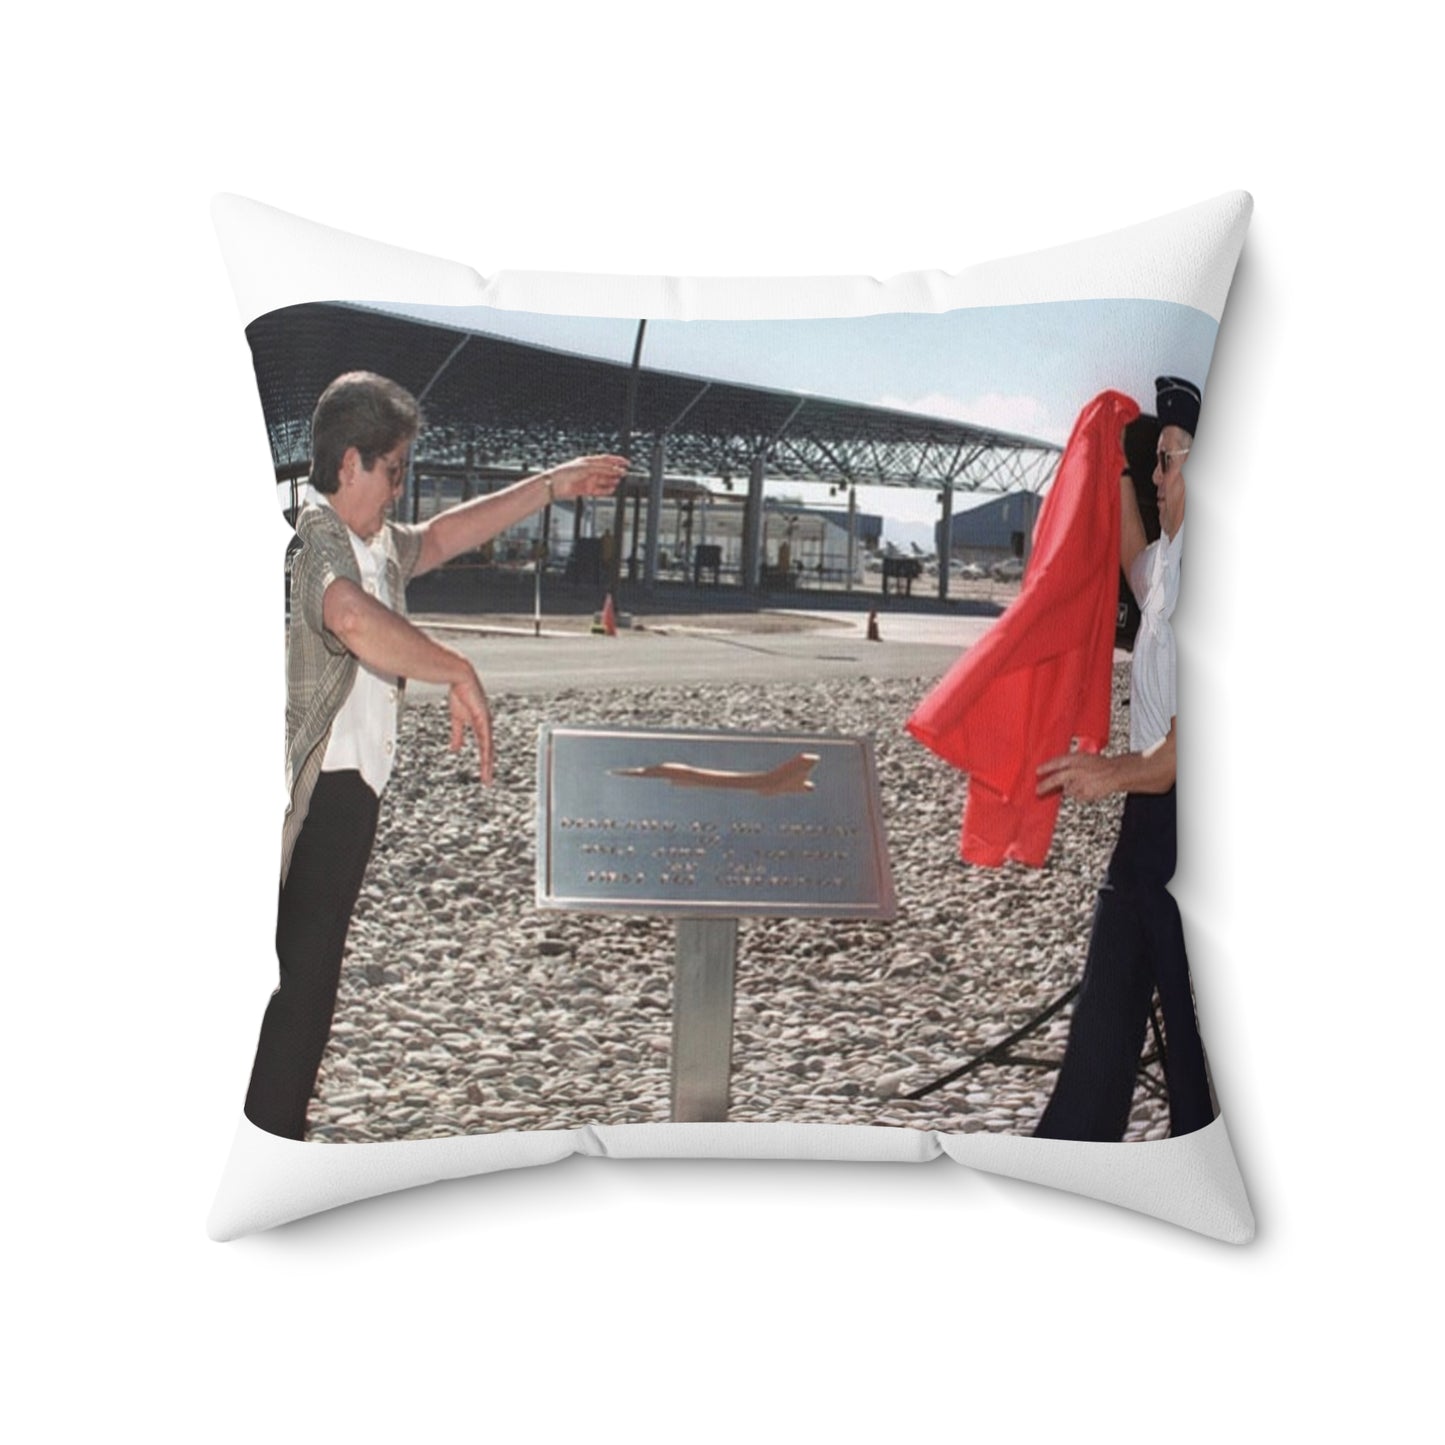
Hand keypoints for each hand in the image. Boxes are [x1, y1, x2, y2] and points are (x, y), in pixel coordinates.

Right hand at [448, 669, 493, 784]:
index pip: (485, 747)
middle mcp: (486, 725)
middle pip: (489, 750)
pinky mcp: (483, 718)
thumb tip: (455, 748)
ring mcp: (486, 722)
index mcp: (481, 726)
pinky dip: (486, 750)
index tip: (485, 773)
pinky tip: (486, 759)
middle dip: (488, 767)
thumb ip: (457, 734)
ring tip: (487, 776)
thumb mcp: (457, 719)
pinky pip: (485, 738)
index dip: (485, 761)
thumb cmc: (460, 693)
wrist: (461, 677)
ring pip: (488, 747)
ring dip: (488, 763)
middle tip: (487, 781)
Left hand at [545, 455, 628, 501]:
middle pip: (606, 470)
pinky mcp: (586, 490)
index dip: (617, 460)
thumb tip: (614, 470)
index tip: (626, 463)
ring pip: (604, 481)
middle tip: (624, 474)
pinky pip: (599, 490)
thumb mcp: (587, 467)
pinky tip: (612, 489)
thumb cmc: (567, 472)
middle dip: (616, 471)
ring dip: (612, 481)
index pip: (606, 459)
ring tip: (619, 481)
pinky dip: (606, 490)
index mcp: (589, 461)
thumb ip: (602, 469)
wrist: (556, 485)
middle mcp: (589, 470)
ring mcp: (588, 480)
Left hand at [1036, 749, 1117, 800]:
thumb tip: (1053, 770)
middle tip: (1038, 790)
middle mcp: (1078, 770)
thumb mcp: (1083, 757)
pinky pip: (1077, 797)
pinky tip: (1087, 788)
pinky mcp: (1087, 793)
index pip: (1057, 762)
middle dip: (1045, 785)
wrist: (1116, 772)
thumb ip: (1069, 763)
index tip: (1038, 772)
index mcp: (1076, 758)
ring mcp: (1082, 783)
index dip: (1046, 767)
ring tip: (1082, 783)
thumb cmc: (1099, 764)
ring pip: (1067, 790)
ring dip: (1070, 788)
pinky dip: (1080, 794)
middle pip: (1057, 779)